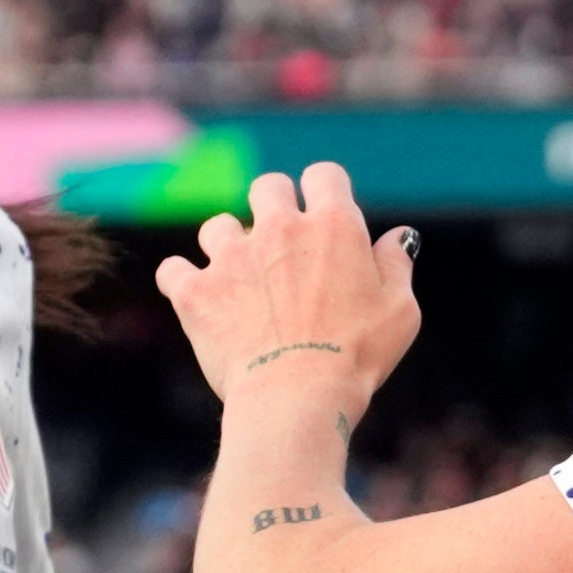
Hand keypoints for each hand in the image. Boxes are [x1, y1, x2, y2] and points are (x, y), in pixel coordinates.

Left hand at [158, 169, 421, 419]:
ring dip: (228, 245)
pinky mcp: (196, 291)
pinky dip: (183, 281)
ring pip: (218, 226)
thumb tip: (398, 237)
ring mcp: (232, 257)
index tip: (324, 216)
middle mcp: (279, 228)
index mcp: (334, 226)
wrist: (298, 397)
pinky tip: (198, 297)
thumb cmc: (358, 357)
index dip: (325, 192)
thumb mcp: (399, 310)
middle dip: (274, 207)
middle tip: (282, 246)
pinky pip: (173, 270)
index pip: (324, 175)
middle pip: (268, 186)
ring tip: (241, 279)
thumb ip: (395, 264)